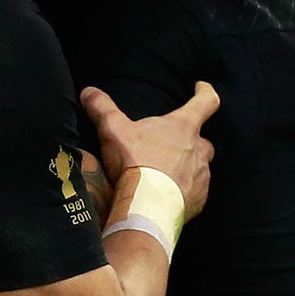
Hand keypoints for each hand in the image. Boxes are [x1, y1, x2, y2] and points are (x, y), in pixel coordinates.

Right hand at [82, 81, 219, 219]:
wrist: (146, 207)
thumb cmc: (134, 163)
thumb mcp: (113, 131)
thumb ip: (102, 108)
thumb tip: (88, 92)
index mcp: (184, 126)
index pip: (206, 101)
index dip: (205, 92)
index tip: (201, 88)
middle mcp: (198, 149)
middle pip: (202, 139)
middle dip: (190, 141)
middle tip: (171, 146)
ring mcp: (201, 176)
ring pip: (200, 167)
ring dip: (187, 168)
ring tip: (165, 175)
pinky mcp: (199, 199)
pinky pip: (196, 192)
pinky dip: (186, 191)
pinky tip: (167, 196)